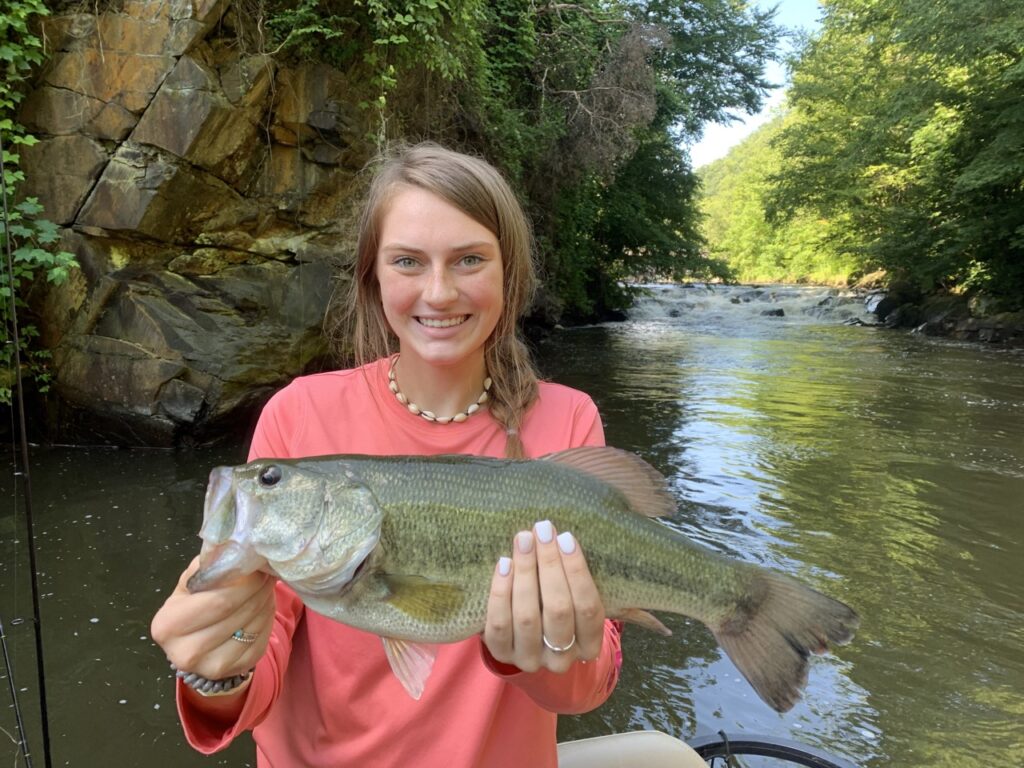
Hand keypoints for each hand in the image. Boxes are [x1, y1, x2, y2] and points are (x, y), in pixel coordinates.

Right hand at [151, 556, 275, 680]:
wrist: (197, 641)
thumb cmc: (193, 603)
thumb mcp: (192, 581)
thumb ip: (209, 565)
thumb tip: (237, 548)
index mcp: (168, 625)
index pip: (218, 601)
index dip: (244, 581)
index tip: (256, 566)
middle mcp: (185, 653)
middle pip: (237, 612)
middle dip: (258, 588)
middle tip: (267, 572)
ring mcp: (212, 667)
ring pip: (253, 625)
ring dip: (265, 601)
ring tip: (265, 586)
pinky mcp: (236, 670)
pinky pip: (261, 639)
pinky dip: (267, 619)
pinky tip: (263, 606)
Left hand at [483, 520, 605, 673]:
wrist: (523, 635)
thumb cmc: (556, 604)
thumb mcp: (572, 597)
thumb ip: (572, 577)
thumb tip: (561, 535)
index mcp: (589, 646)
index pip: (588, 608)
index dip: (577, 571)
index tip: (566, 538)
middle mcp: (561, 658)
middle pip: (558, 610)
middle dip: (550, 565)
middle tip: (542, 531)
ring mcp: (530, 659)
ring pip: (527, 616)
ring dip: (525, 572)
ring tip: (523, 540)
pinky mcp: (502, 654)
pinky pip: (499, 623)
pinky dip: (501, 591)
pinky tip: (504, 563)